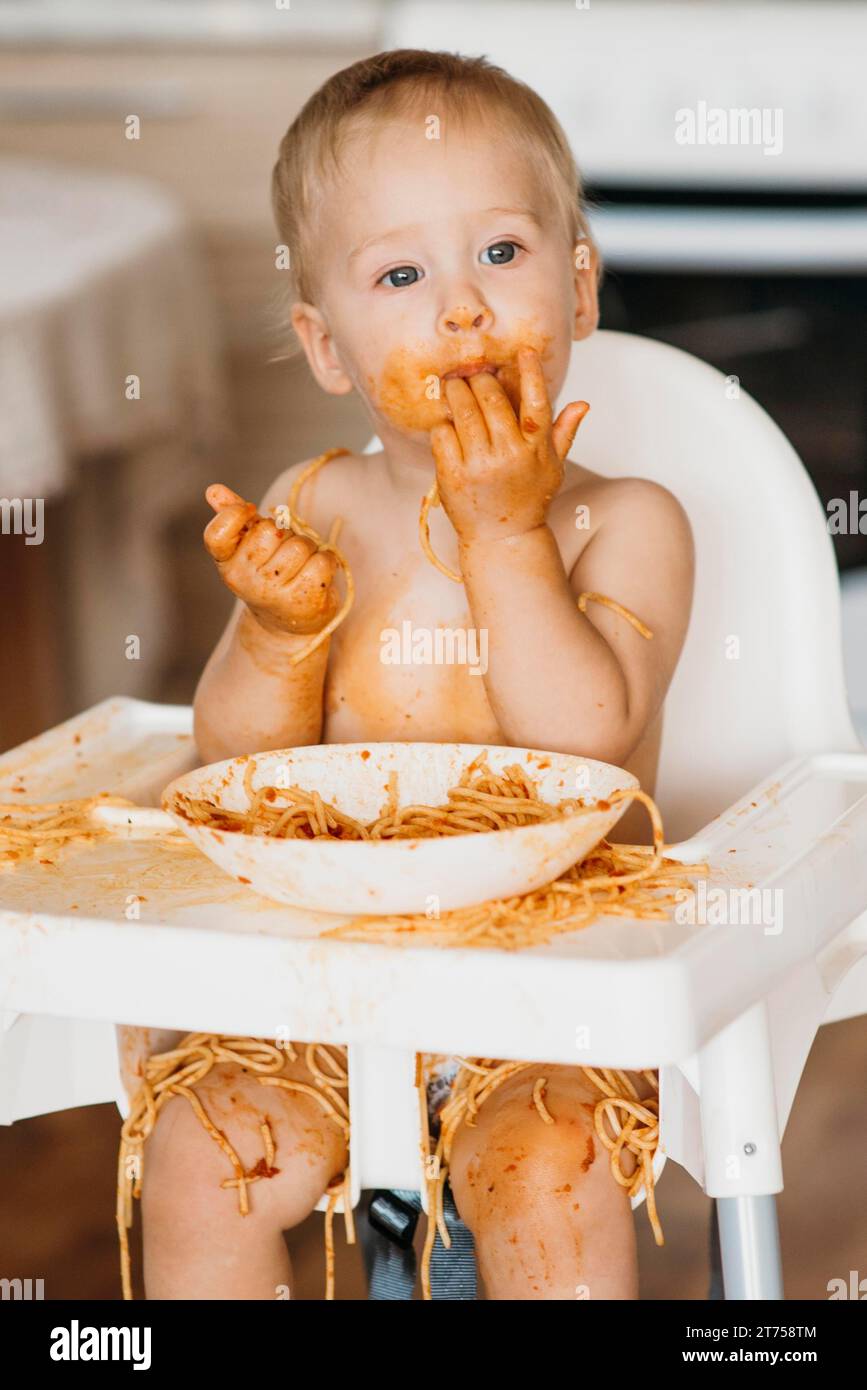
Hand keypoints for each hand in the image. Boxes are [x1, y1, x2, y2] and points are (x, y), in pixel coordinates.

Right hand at [203, 483, 340, 637]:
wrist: (287, 625)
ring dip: (309, 549)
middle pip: (270, 530)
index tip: (251, 513)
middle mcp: (243, 580)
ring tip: (301, 565)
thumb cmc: (270, 576)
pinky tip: (316, 575)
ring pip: (300, 545)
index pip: (217, 533)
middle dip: (285, 533)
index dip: (235, 514)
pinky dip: (326, 562)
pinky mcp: (301, 600)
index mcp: (226, 563)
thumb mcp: (248, 549)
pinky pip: (322, 561)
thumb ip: (234, 519)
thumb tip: (213, 490)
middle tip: (284, 551)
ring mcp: (272, 592)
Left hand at [429, 347, 588, 545]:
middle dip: (479, 379)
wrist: (502, 538)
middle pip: (491, 398)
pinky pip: (441, 434)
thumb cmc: (528, 498)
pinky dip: (442, 424)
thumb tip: (582, 403)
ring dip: (456, 392)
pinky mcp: (453, 476)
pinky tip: (447, 425)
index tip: (523, 351)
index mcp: (535, 448)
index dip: (531, 372)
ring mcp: (479, 465)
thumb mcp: (553, 467)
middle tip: (473, 374)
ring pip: (462, 410)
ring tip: (454, 387)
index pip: (537, 401)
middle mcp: (509, 454)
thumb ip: (564, 432)